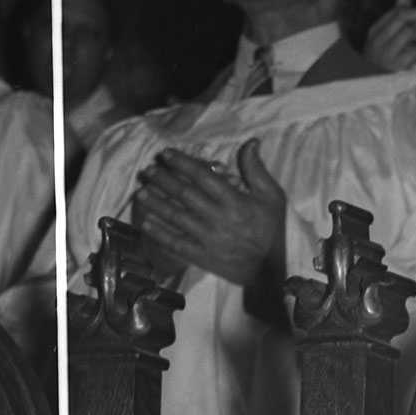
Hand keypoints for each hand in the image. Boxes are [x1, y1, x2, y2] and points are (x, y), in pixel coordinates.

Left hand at [130, 139, 288, 285]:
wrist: (274, 272)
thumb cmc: (274, 231)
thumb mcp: (273, 197)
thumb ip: (257, 169)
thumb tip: (251, 142)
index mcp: (235, 202)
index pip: (203, 177)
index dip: (182, 163)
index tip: (166, 154)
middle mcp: (219, 219)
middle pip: (185, 194)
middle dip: (164, 180)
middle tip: (149, 170)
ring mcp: (209, 240)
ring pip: (177, 217)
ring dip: (157, 203)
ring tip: (141, 191)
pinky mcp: (203, 257)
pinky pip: (177, 243)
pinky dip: (160, 233)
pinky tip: (146, 223)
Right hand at [366, 0, 415, 73]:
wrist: (365, 90)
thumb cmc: (380, 63)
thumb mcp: (385, 40)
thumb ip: (395, 19)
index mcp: (375, 31)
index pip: (397, 12)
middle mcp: (377, 40)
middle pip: (403, 17)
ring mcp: (384, 53)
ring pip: (409, 32)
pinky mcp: (393, 67)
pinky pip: (413, 52)